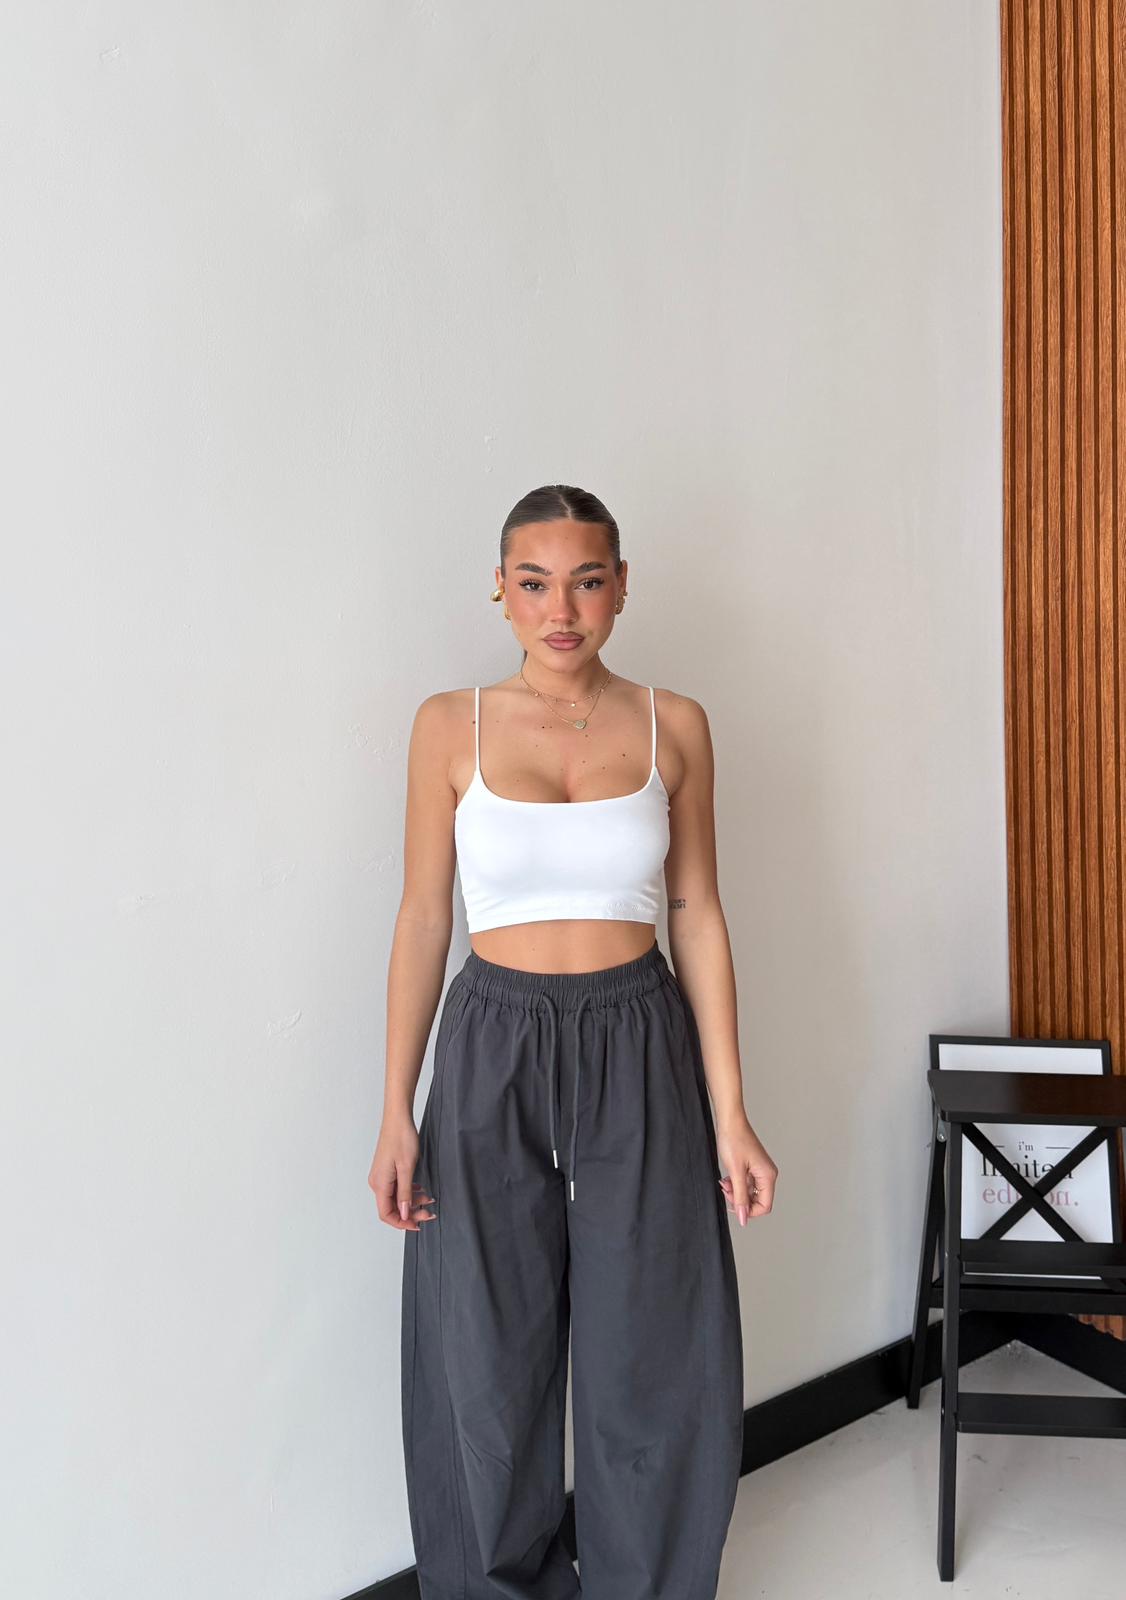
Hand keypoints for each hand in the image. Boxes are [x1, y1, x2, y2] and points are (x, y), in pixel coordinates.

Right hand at [368, 1116, 437, 1231]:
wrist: (398, 1118)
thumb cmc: (401, 1139)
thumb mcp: (407, 1168)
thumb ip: (405, 1193)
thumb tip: (404, 1214)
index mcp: (379, 1184)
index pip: (386, 1214)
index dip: (402, 1223)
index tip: (418, 1224)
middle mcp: (377, 1182)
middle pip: (392, 1208)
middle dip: (411, 1213)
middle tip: (429, 1213)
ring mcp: (381, 1176)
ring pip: (396, 1198)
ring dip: (412, 1202)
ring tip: (429, 1199)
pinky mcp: (387, 1170)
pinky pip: (396, 1188)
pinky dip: (409, 1192)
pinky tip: (421, 1189)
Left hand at [715, 1114, 776, 1226]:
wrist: (730, 1121)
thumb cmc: (734, 1140)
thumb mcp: (735, 1172)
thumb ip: (740, 1196)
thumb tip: (744, 1218)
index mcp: (768, 1176)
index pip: (764, 1206)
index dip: (748, 1210)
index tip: (733, 1205)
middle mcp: (767, 1174)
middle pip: (757, 1201)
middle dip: (740, 1199)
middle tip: (726, 1190)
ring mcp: (760, 1170)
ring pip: (750, 1193)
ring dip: (736, 1192)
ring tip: (725, 1183)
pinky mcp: (752, 1167)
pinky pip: (746, 1184)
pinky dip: (736, 1184)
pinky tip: (726, 1178)